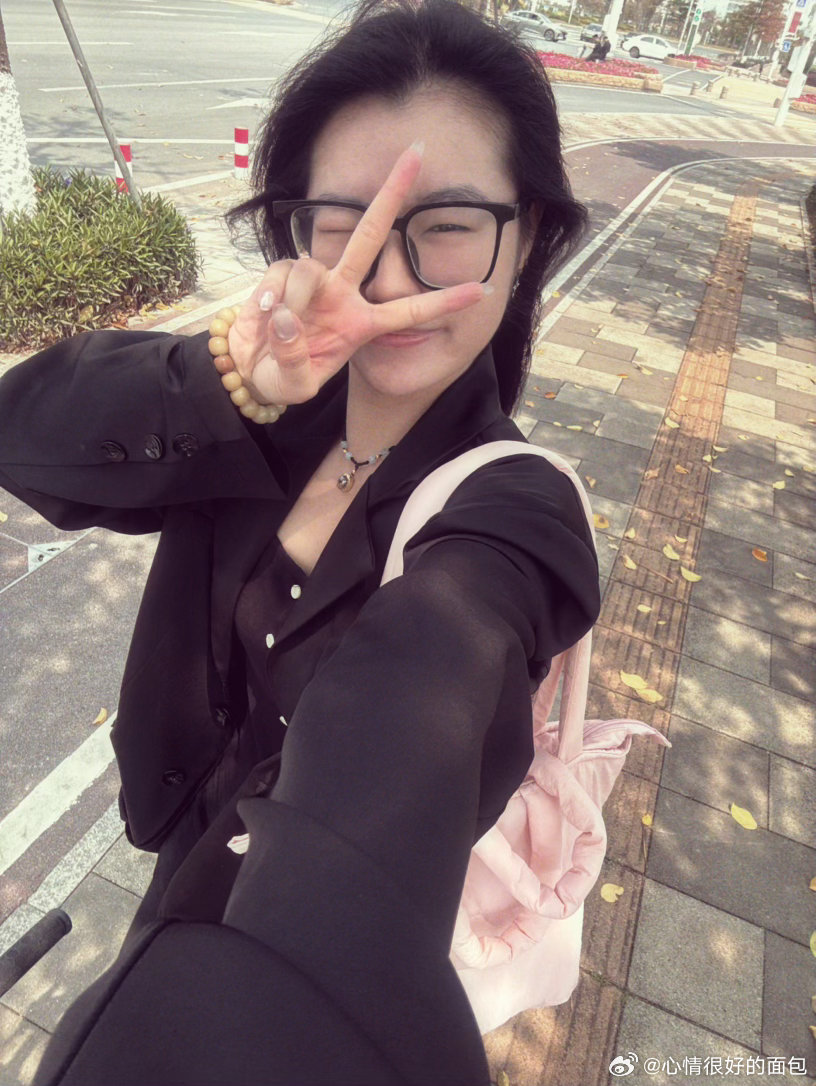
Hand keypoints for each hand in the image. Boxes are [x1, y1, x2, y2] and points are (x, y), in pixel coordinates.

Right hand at [227, 145, 488, 405]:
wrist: (250, 369)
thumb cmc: (283, 378)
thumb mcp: (295, 387)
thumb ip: (295, 360)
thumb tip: (287, 316)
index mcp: (362, 324)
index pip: (410, 310)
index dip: (445, 301)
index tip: (485, 290)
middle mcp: (343, 294)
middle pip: (372, 235)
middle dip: (392, 194)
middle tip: (417, 153)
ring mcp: (312, 282)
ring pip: (309, 267)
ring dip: (295, 299)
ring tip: (280, 327)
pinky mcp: (279, 277)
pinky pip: (277, 278)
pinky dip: (268, 301)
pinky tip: (264, 317)